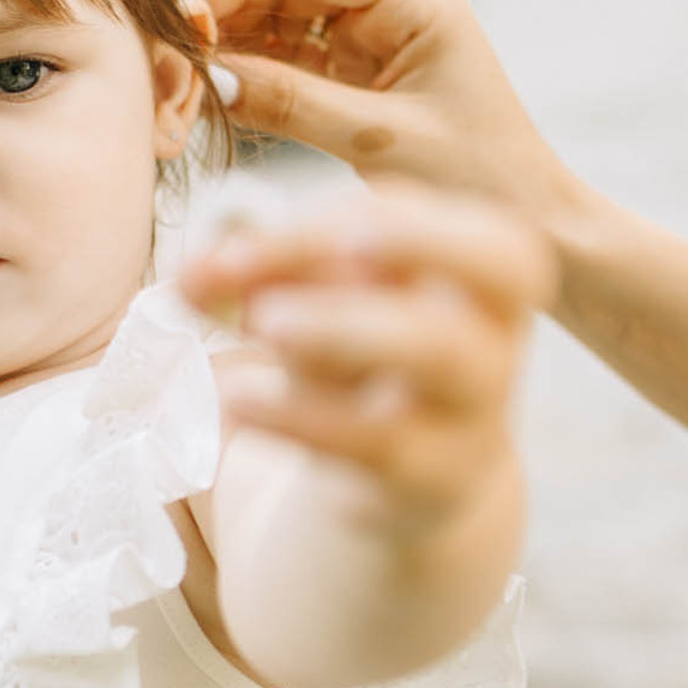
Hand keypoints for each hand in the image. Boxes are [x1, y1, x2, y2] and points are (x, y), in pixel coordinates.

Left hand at [180, 181, 556, 523]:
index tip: (241, 245)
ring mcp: (476, 402)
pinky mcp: (436, 473)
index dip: (331, 217)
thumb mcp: (318, 310)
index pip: (418, 209)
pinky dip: (303, 415)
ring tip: (264, 322)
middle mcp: (494, 323)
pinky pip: (380, 438)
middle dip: (415, 238)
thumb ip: (259, 280)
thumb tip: (189, 276)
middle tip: (339, 243)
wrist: (412, 478)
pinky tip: (241, 400)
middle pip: (499, 264)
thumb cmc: (362, 357)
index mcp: (474, 259)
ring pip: (437, 348)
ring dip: (344, 323)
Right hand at [196, 0, 587, 229]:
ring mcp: (376, 38)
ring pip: (285, 15)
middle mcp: (396, 5)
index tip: (193, 16)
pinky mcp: (362, 75)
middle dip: (232, 5)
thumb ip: (294, 103)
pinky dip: (255, 71)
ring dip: (237, 39)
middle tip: (179, 48)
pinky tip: (219, 91)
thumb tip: (213, 75)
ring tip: (190, 73)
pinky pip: (294, 57)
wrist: (533, 226)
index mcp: (417, 0)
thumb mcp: (381, 142)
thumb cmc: (481, 182)